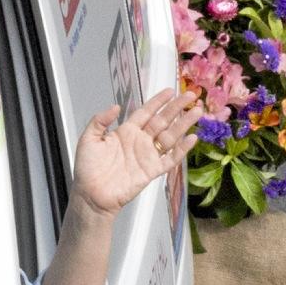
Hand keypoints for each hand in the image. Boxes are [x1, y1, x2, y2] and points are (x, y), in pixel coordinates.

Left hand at [69, 88, 190, 218]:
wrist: (92, 194)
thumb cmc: (88, 168)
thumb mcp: (88, 139)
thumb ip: (100, 121)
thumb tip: (116, 106)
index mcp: (125, 131)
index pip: (145, 112)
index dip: (158, 101)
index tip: (170, 90)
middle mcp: (140, 141)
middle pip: (162, 120)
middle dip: (177, 108)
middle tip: (191, 95)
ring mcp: (147, 155)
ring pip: (170, 136)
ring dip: (184, 124)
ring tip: (197, 111)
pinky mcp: (152, 170)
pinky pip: (170, 158)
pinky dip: (182, 149)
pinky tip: (192, 138)